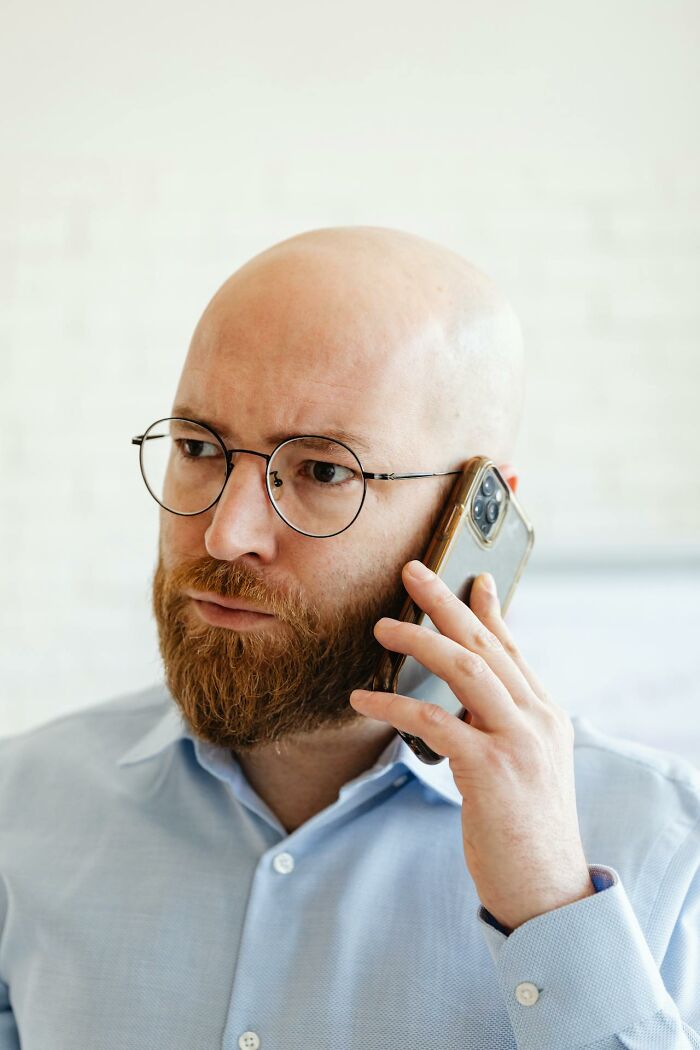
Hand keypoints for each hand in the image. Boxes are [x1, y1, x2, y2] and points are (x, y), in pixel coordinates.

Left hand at [349, 560, 595, 931]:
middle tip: (411, 572)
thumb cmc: (524, 828)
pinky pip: (434, 721)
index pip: (513, 648)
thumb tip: (467, 694)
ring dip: (420, 641)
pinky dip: (395, 705)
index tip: (469, 577)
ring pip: (466, 669)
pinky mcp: (490, 770)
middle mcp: (537, 719)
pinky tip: (363, 701)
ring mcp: (517, 742)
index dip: (488, 610)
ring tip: (381, 627)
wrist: (546, 890)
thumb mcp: (525, 765)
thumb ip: (502, 723)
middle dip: (445, 604)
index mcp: (546, 715)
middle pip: (486, 644)